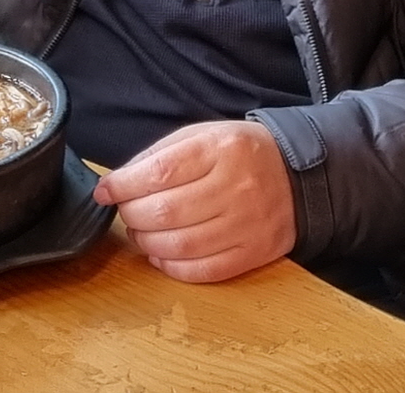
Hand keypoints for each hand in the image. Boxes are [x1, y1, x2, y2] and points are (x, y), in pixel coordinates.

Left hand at [93, 119, 296, 281]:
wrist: (300, 175)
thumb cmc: (241, 152)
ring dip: (147, 243)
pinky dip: (172, 268)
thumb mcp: (204, 134)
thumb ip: (161, 154)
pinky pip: (203, 271)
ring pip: (180, 246)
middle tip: (124, 211)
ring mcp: (246, 224)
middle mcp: (235, 187)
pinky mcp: (254, 253)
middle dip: (132, 215)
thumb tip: (119, 181)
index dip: (124, 185)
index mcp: (220, 149)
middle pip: (166, 212)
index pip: (160, 172)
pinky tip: (161, 254)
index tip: (105, 190)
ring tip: (140, 232)